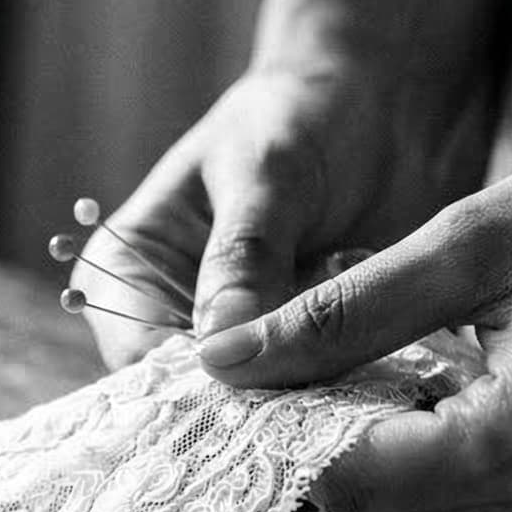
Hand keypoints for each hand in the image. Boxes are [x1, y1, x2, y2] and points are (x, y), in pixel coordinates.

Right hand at [68, 37, 493, 369]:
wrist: (383, 101)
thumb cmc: (305, 114)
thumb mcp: (267, 172)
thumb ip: (243, 254)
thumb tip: (217, 344)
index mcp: (128, 268)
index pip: (137, 354)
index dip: (191, 385)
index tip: (254, 397)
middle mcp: (171, 316)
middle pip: (189, 395)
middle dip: (247, 408)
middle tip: (311, 410)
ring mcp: (236, 341)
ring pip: (249, 407)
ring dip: (295, 410)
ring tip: (348, 402)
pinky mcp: (295, 353)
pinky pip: (302, 400)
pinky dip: (332, 402)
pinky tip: (370, 396)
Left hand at [197, 64, 511, 511]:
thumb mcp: (478, 237)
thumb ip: (341, 315)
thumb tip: (220, 362)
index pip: (350, 479)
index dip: (286, 428)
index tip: (253, 370)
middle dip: (341, 445)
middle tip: (318, 354)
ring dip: (406, 455)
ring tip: (400, 355)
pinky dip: (473, 460)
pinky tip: (474, 377)